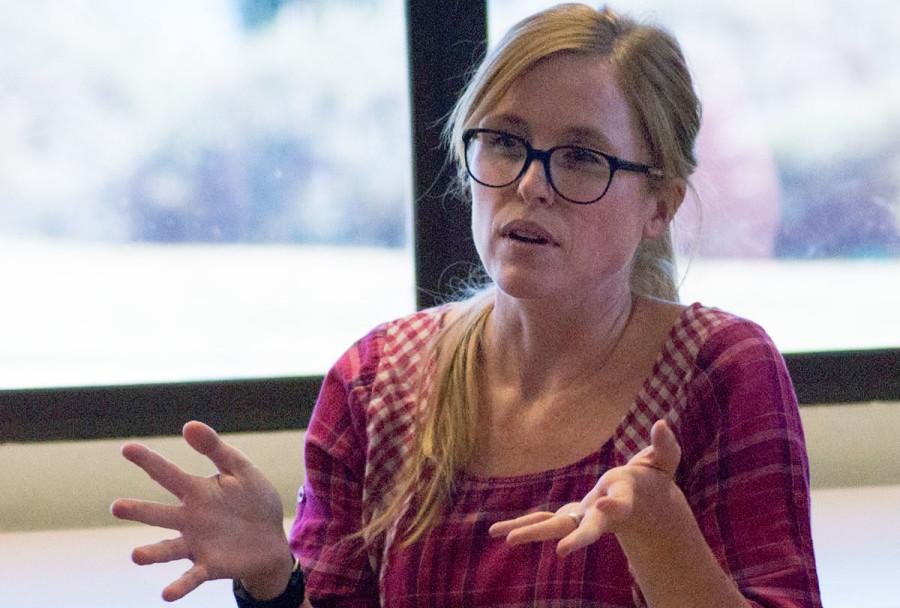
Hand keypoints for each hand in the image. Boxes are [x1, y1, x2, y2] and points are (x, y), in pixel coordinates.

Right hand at [110, 421, 292, 601]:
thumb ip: (215, 448)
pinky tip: (166, 594)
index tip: (127, 448)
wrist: (273, 538)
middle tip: (116, 506)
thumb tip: (188, 425)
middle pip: (160, 514)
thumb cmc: (253, 500)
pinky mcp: (211, 565)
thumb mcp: (240, 469)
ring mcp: (198, 543)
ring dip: (152, 553)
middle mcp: (190, 518)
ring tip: (136, 555)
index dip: (148, 460)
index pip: (168, 474)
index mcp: (197, 492)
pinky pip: (192, 577)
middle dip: (139, 511)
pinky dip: (179, 585)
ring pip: (169, 548)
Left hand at [489, 420, 681, 556]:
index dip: (614, 507)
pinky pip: (545, 520)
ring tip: (505, 538)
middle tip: (561, 551)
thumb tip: (661, 423)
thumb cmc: (654, 482)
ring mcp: (584, 518)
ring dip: (533, 531)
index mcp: (624, 498)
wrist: (645, 511)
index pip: (620, 505)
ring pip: (559, 527)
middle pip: (589, 529)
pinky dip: (523, 524)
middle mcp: (602, 514)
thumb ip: (666, 447)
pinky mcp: (571, 516)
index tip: (604, 505)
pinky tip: (499, 531)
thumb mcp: (664, 463)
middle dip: (577, 539)